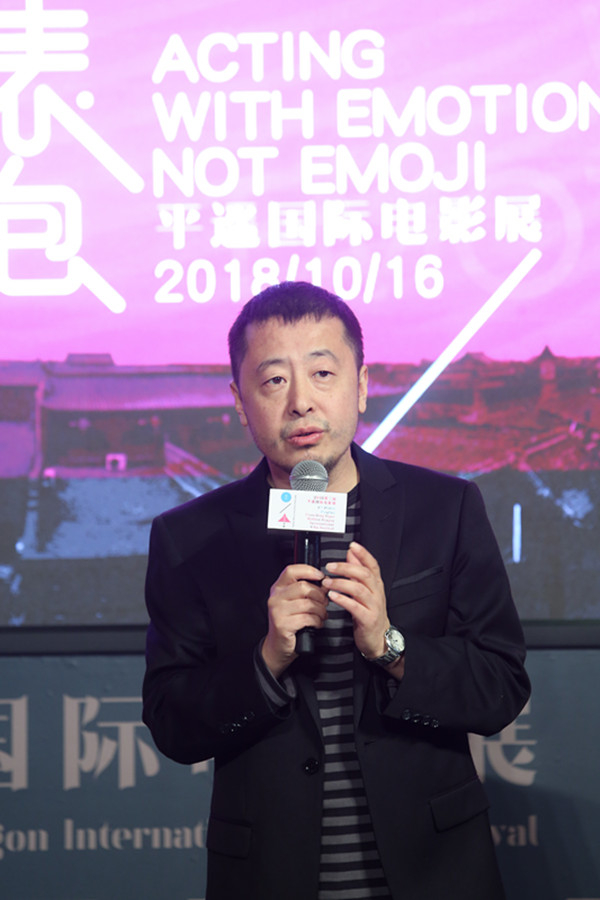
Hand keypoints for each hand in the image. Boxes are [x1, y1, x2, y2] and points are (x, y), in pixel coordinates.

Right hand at [261, 564, 327, 677]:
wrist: (278, 646)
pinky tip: (317, 624)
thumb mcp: (295, 602)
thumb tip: (325, 583)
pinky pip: (307, 618)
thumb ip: (306, 591)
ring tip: (323, 615)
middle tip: (325, 602)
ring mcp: (277, 611)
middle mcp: (275, 597)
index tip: (321, 577)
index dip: (309, 571)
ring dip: (321, 610)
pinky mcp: (282, 624)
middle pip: (303, 587)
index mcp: (278, 588)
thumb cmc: (290, 622)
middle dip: (320, 595)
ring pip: (308, 603)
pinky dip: (317, 621)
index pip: (292, 570)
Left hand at [322, 541, 389, 659]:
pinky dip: (343, 600)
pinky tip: (332, 596)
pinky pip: (355, 607)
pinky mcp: (368, 619)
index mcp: (376, 584)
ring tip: (327, 582)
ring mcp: (374, 606)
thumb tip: (351, 553)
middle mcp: (377, 593)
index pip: (372, 565)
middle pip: (364, 575)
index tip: (352, 546)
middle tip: (330, 566)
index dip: (363, 554)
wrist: (378, 638)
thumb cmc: (369, 612)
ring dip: (341, 584)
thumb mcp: (365, 590)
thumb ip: (357, 571)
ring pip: (359, 590)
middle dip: (346, 568)